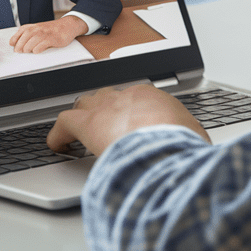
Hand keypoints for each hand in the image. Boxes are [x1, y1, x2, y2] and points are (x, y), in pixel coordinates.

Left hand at [10, 15, 87, 53]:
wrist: (68, 25)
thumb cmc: (52, 29)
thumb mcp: (39, 28)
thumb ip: (29, 34)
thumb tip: (16, 44)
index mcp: (34, 26)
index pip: (20, 32)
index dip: (15, 39)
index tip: (12, 45)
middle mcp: (38, 29)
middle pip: (25, 37)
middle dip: (20, 46)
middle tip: (19, 51)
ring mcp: (45, 33)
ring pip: (32, 42)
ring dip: (28, 48)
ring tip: (28, 51)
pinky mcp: (52, 39)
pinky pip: (42, 45)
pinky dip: (38, 49)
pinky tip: (37, 51)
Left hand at [47, 85, 210, 157]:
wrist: (169, 145)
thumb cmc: (185, 145)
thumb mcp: (193, 139)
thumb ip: (187, 141)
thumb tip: (193, 154)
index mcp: (154, 100)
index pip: (136, 102)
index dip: (130, 116)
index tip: (132, 128)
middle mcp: (129, 98)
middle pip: (110, 97)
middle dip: (105, 110)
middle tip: (105, 127)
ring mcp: (107, 108)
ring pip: (87, 103)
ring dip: (83, 117)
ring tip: (78, 133)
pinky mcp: (88, 124)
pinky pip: (65, 122)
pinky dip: (59, 134)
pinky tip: (57, 146)